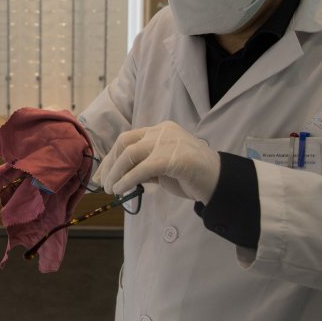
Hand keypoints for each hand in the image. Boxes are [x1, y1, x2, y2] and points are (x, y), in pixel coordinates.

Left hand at [97, 121, 220, 202]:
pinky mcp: (172, 157)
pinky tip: (121, 190)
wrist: (219, 181)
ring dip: (116, 173)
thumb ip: (144, 166)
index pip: (127, 139)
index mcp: (159, 130)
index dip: (111, 157)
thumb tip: (119, 176)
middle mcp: (162, 131)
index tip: (102, 174)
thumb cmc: (191, 175)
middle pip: (124, 143)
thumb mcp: (162, 167)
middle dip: (110, 164)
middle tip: (103, 183)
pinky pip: (142, 169)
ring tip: (110, 189)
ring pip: (130, 154)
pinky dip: (127, 180)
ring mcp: (167, 142)